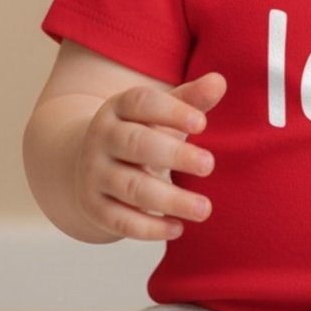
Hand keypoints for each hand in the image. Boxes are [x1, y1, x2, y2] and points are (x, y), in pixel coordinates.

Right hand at [74, 72, 225, 241]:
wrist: (91, 161)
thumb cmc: (143, 131)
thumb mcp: (163, 112)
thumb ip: (191, 99)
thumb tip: (219, 82)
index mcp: (119, 107)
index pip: (142, 102)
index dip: (172, 111)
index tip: (203, 124)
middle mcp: (102, 137)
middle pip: (137, 144)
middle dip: (174, 155)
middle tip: (210, 165)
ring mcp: (94, 173)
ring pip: (131, 187)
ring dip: (170, 200)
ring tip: (205, 208)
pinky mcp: (93, 206)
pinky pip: (119, 220)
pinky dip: (149, 228)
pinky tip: (178, 228)